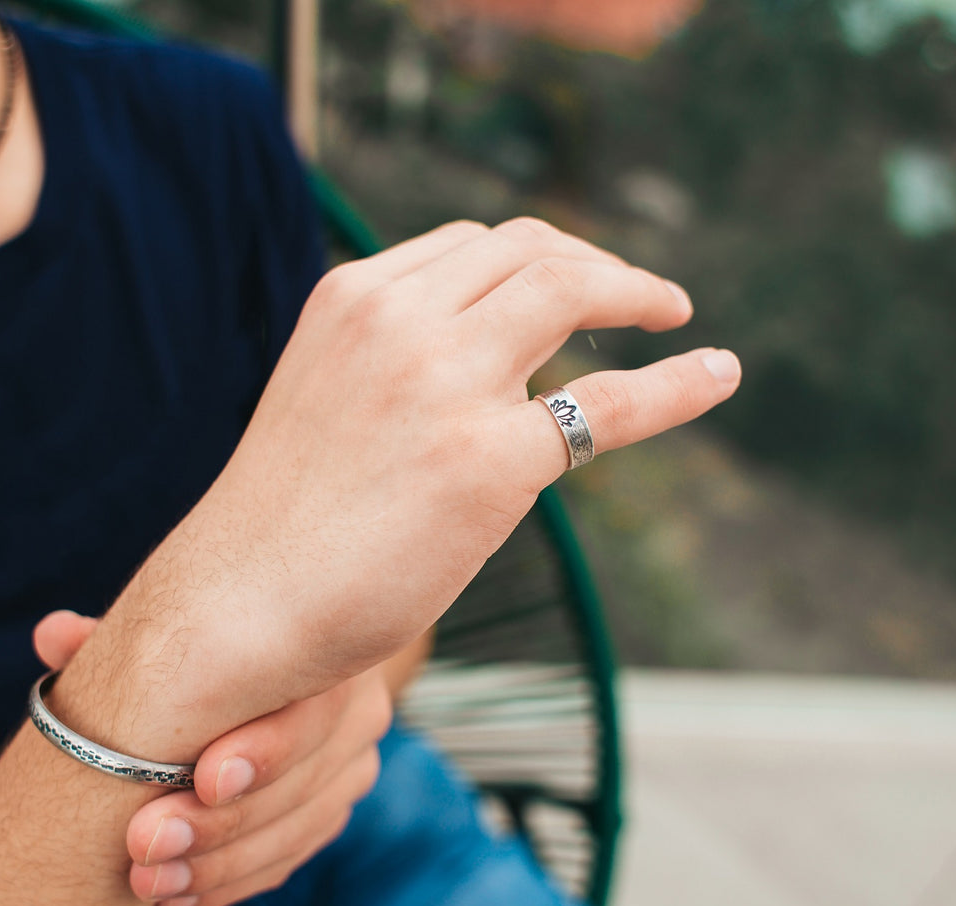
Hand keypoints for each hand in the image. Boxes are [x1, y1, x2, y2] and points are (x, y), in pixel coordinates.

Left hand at [34, 610, 390, 905]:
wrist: (268, 658)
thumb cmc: (210, 631)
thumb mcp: (166, 629)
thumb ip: (115, 633)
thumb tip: (53, 636)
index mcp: (324, 653)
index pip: (312, 711)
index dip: (263, 752)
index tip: (201, 780)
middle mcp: (355, 711)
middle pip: (302, 783)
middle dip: (221, 825)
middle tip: (146, 844)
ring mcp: (348, 766)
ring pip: (294, 832)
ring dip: (217, 867)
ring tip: (147, 881)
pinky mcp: (328, 810)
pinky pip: (286, 860)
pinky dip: (227, 883)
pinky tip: (173, 895)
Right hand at [55, 217, 739, 755]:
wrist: (236, 608)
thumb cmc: (281, 526)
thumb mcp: (326, 400)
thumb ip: (395, 364)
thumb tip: (493, 375)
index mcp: (350, 300)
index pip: (469, 247)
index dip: (536, 258)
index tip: (569, 281)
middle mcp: (397, 320)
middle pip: (529, 250)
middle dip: (594, 263)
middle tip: (637, 296)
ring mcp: (446, 384)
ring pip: (569, 289)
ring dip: (634, 292)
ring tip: (672, 314)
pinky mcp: (490, 461)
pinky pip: (612, 405)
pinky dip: (678, 382)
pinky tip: (719, 372)